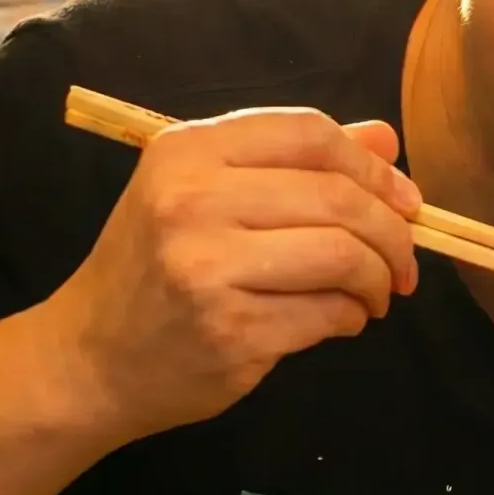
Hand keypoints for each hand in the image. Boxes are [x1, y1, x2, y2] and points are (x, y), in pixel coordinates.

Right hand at [46, 108, 419, 438]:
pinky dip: (352, 316)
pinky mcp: (230, 331)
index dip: (373, 167)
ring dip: (380, 278)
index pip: (310, 135)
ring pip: (343, 256)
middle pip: (338, 197)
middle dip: (392, 232)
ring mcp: (207, 268)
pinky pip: (328, 313)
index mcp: (187, 152)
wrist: (89, 359)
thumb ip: (295, 161)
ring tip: (377, 293)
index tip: (404, 200)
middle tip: (404, 261)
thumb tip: (385, 138)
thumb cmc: (156, 268)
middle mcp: (191, 201)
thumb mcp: (205, 193)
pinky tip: (341, 319)